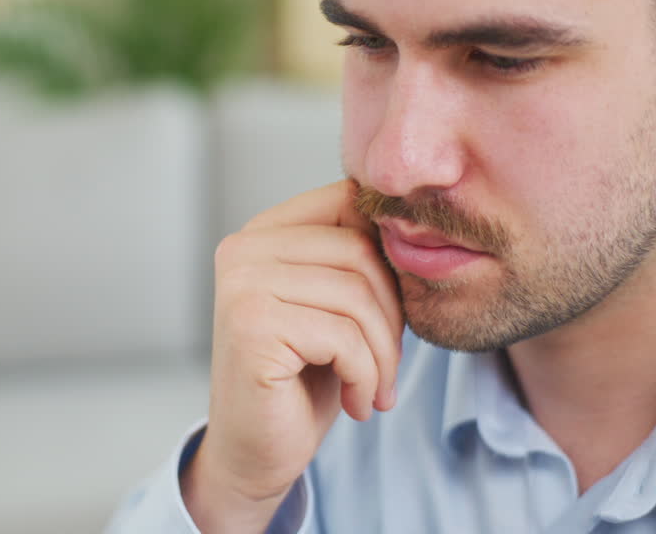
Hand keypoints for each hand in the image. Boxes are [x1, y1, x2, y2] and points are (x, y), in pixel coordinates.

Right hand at [181, 180, 403, 532]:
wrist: (256, 453)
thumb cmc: (302, 380)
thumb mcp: (336, 307)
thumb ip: (355, 260)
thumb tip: (412, 221)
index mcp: (262, 233)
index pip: (347, 203)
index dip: (388, 255)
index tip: (391, 311)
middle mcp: (243, 249)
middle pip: (359, 252)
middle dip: (392, 315)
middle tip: (388, 364)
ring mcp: (242, 286)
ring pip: (357, 297)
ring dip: (383, 355)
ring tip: (375, 388)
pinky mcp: (252, 328)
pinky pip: (343, 339)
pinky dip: (365, 378)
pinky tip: (356, 403)